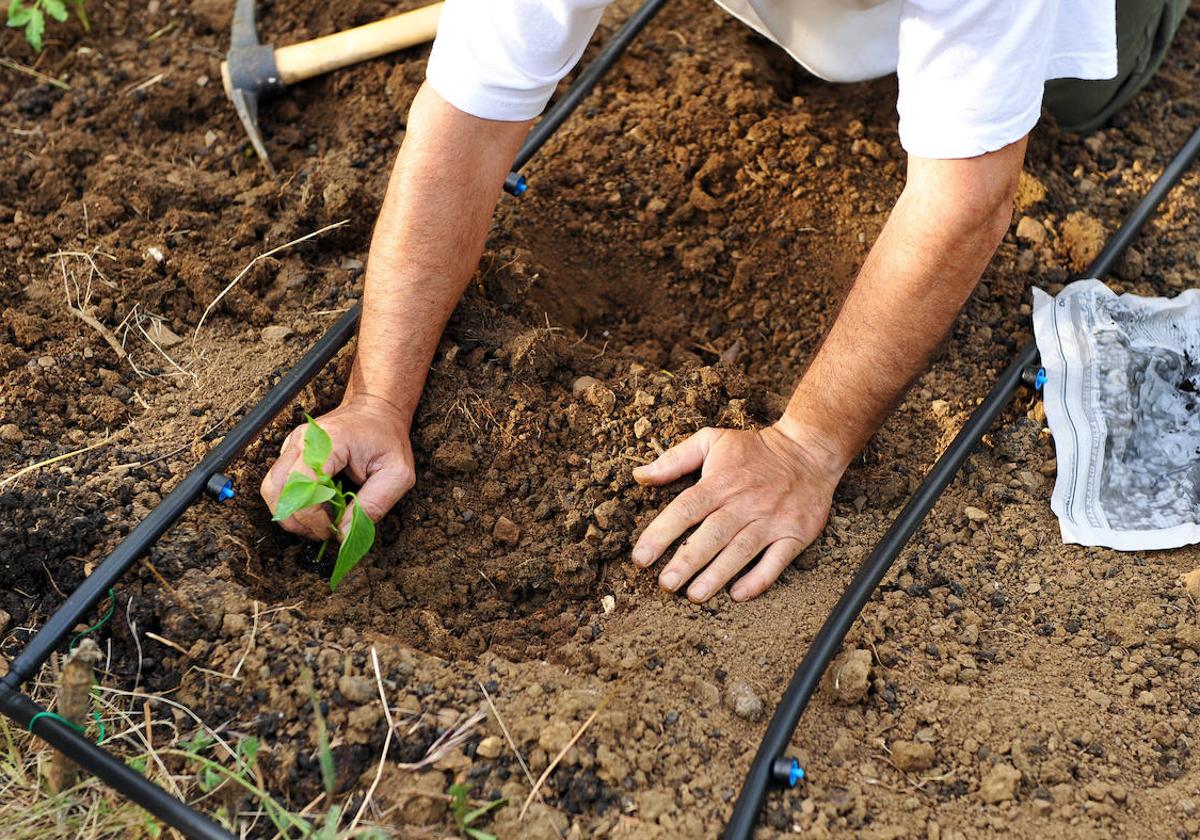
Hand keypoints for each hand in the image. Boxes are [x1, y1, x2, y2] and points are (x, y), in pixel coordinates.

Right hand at [261, 394, 414, 540]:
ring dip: (292, 514)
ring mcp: (292, 446)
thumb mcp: (397, 474)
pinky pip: (279, 486)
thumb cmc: (387, 440)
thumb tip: (345, 534)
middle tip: (326, 530)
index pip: (302, 486)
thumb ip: (374, 504)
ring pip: (272, 490)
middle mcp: (302, 441)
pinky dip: (294, 504)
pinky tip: (318, 507)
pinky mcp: (290, 454)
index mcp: (328, 442)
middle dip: (298, 520)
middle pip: (277, 491)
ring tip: (321, 520)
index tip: (335, 529)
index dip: (313, 517)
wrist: (376, 411)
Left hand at [630, 422, 844, 602]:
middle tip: (666, 584)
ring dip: (717, 574)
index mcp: (721, 481)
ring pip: (741, 550)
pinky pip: (777, 560)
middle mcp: (745, 502)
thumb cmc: (754, 450)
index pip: (686, 509)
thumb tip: (639, 475)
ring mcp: (771, 519)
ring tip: (694, 595)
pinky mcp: (795, 533)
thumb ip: (674, 459)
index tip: (641, 557)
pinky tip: (739, 594)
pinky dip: (759, 579)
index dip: (662, 533)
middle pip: (712, 534)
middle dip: (687, 561)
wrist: (809, 450)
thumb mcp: (712, 441)